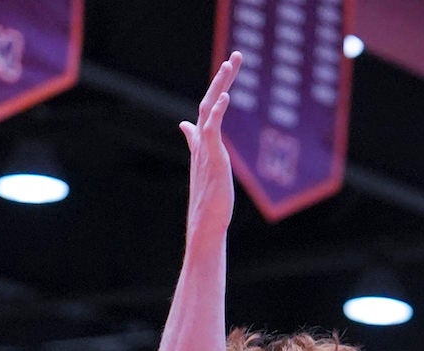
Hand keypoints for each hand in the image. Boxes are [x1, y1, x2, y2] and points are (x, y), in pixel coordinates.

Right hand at [180, 52, 241, 240]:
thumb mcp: (207, 167)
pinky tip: (226, 96)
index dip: (219, 88)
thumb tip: (186, 127)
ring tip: (231, 64)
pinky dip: (217, 110)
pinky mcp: (211, 156)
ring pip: (210, 107)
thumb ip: (197, 145)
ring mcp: (206, 146)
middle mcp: (202, 140)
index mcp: (203, 142)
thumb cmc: (210, 199)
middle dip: (224, 78)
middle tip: (237, 57)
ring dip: (221, 84)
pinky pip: (211, 127)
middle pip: (210, 99)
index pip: (209, 108)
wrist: (206, 221)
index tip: (228, 70)